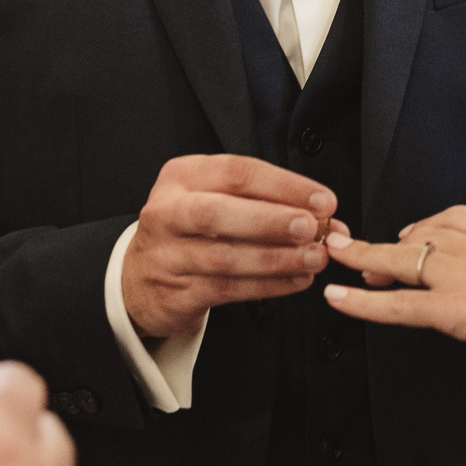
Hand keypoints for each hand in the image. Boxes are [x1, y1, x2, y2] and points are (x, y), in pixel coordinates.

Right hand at [122, 154, 339, 341]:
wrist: (138, 278)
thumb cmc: (189, 231)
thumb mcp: (216, 198)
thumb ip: (267, 202)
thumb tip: (327, 216)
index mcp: (182, 177)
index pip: (236, 173)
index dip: (285, 186)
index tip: (323, 200)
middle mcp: (168, 212)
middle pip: (218, 213)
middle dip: (272, 220)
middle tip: (311, 228)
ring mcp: (167, 255)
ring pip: (224, 257)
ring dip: (277, 259)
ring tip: (314, 258)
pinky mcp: (174, 292)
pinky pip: (227, 289)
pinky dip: (268, 286)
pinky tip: (295, 281)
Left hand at [326, 207, 465, 391]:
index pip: (464, 219)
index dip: (433, 226)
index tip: (415, 233)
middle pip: (428, 231)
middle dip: (394, 238)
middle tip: (364, 247)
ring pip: (403, 260)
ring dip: (364, 258)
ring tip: (334, 257)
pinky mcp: (456, 308)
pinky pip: (397, 303)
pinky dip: (361, 302)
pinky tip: (336, 298)